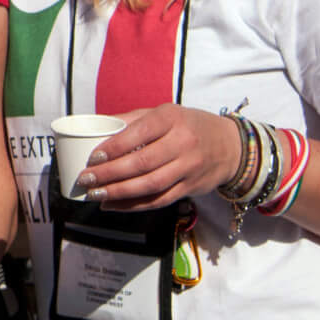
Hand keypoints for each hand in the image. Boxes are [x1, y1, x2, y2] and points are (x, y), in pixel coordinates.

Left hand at [78, 105, 241, 210]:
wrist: (231, 147)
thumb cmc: (189, 126)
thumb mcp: (165, 113)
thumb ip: (132, 120)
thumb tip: (97, 126)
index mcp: (171, 119)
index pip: (138, 134)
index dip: (113, 148)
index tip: (93, 157)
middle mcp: (182, 143)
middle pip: (142, 163)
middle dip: (110, 173)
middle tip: (87, 179)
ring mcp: (189, 168)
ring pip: (150, 185)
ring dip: (119, 193)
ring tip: (96, 195)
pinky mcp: (191, 188)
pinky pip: (159, 200)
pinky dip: (134, 205)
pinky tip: (113, 205)